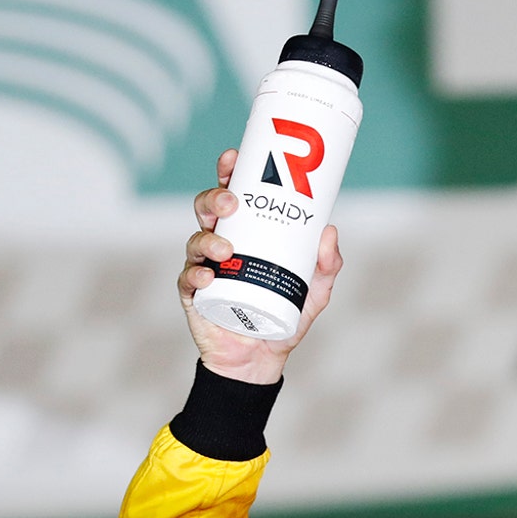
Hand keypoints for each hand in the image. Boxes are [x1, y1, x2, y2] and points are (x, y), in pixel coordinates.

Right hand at [177, 149, 343, 383]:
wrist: (263, 360)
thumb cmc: (285, 317)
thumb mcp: (315, 291)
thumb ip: (327, 265)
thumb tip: (329, 231)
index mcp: (246, 235)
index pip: (234, 196)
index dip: (228, 173)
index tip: (234, 157)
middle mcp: (221, 245)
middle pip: (208, 210)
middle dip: (214, 198)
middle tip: (231, 202)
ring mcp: (204, 268)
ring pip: (196, 240)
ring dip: (208, 238)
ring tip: (226, 248)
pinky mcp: (193, 295)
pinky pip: (188, 279)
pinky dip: (196, 275)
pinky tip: (208, 277)